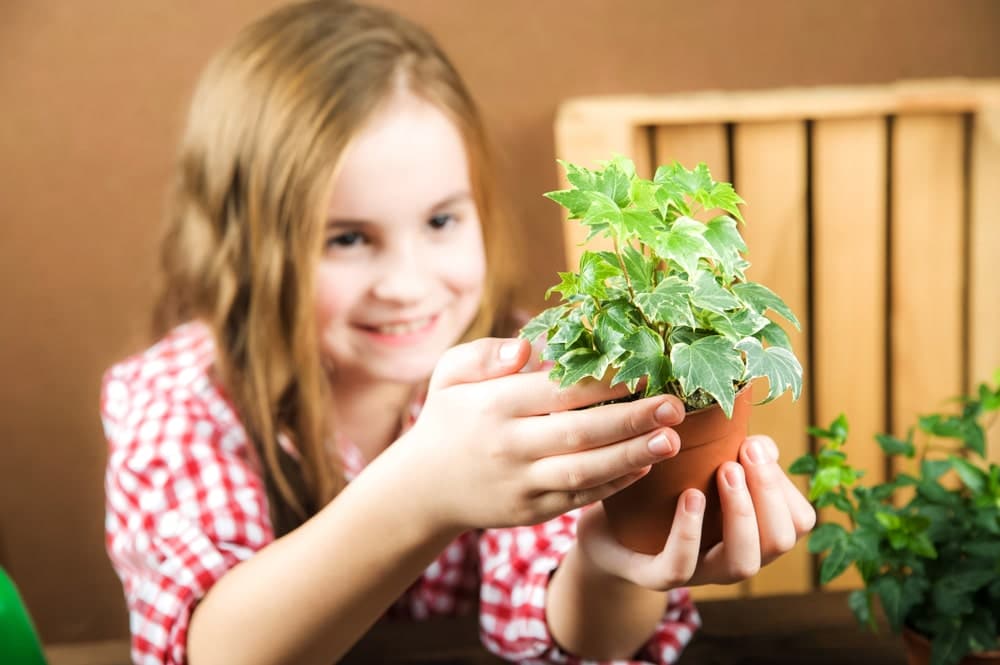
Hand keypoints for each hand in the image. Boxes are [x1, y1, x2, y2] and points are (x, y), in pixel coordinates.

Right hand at [395, 337, 687, 531]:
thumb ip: (486, 353)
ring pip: (585, 470)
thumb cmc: (446, 418)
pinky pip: (579, 498)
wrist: (423, 489)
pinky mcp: (531, 512)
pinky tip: (644, 466)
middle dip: (633, 418)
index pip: (558, 390)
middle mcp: (510, 446)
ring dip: (632, 455)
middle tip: (675, 405)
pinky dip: (614, 483)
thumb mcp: (450, 373)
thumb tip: (529, 346)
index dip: (604, 381)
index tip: (643, 368)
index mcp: (494, 406)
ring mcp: (521, 483)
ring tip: (672, 440)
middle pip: (580, 432)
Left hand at [575, 435, 815, 589]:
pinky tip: (690, 497)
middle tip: (746, 451)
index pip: (798, 521)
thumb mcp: (696, 467)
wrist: (604, 527)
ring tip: (725, 470)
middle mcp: (731, 556)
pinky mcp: (653, 577)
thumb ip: (730, 454)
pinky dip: (689, 531)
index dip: (784, 484)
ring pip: (742, 563)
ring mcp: (696, 573)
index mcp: (750, 531)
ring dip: (741, 513)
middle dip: (769, 493)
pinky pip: (680, 567)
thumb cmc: (657, 493)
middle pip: (778, 541)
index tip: (758, 446)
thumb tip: (758, 441)